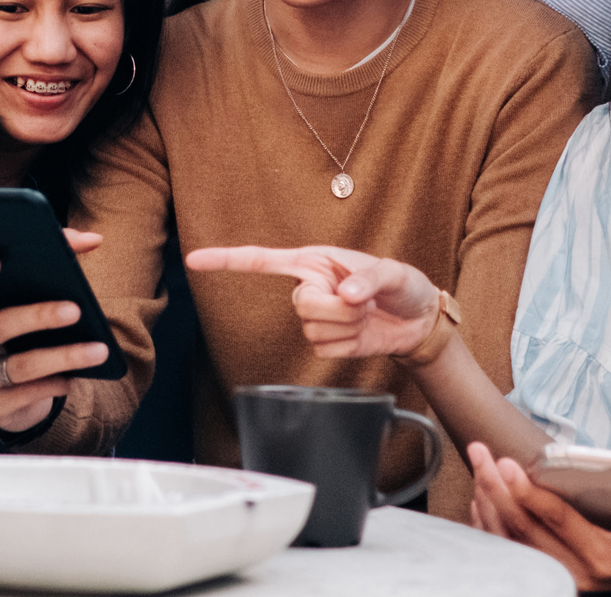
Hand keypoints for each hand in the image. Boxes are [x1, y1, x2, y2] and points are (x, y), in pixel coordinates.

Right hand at [0, 233, 107, 433]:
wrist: (1, 390)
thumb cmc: (15, 332)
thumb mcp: (21, 297)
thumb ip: (53, 258)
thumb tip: (93, 239)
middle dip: (39, 316)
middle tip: (76, 309)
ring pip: (19, 366)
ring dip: (63, 356)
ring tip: (98, 349)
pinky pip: (21, 397)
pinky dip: (51, 386)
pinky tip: (74, 379)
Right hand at [185, 245, 438, 359]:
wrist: (416, 321)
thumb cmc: (404, 286)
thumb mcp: (393, 272)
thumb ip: (368, 279)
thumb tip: (344, 294)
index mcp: (315, 261)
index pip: (262, 260)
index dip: (226, 261)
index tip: (194, 260)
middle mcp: (309, 287)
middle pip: (300, 304)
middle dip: (337, 308)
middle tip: (363, 302)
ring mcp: (317, 317)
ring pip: (313, 331)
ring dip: (346, 327)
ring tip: (365, 315)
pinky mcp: (327, 342)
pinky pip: (326, 350)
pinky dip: (348, 345)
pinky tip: (361, 334)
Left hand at [468, 422, 610, 591]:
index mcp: (607, 555)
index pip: (558, 520)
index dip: (529, 492)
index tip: (505, 463)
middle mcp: (581, 574)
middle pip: (525, 531)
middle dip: (496, 489)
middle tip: (479, 452)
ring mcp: (566, 580)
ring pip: (513, 544)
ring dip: (490, 505)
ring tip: (478, 468)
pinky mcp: (557, 578)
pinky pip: (515, 554)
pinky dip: (493, 528)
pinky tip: (481, 499)